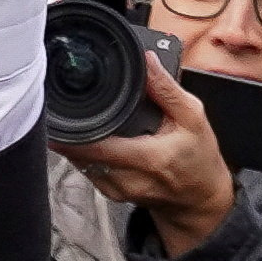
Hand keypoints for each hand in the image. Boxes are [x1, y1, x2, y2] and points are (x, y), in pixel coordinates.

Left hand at [53, 56, 235, 256]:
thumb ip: (168, 90)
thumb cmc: (199, 159)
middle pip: (81, 154)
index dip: (73, 131)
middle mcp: (129, 179)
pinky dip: (85, 153)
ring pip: (81, 163)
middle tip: (63, 109)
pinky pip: (88, 171)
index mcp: (149, 158)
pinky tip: (92, 139)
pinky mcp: (112, 195)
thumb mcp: (193, 118)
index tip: (60, 111)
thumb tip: (148, 61)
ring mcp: (118, 191)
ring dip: (76, 142)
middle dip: (70, 131)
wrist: (200, 199)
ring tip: (79, 122)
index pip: (98, 146)